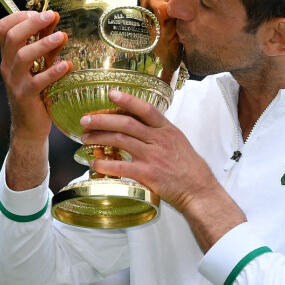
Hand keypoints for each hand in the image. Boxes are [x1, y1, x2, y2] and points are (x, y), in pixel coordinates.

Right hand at [0, 10, 71, 188]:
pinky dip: (53, 72)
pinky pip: (37, 82)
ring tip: (62, 36)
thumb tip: (56, 21)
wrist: (30, 126)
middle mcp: (8, 66)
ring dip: (43, 44)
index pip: (2, 29)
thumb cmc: (38, 91)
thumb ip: (45, 45)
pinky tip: (67, 65)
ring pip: (22, 57)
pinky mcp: (26, 97)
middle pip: (11, 37)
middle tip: (52, 16)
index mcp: (8, 56)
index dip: (17, 16)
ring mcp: (15, 82)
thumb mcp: (39, 65)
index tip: (37, 12)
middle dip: (32, 23)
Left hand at [79, 90, 245, 236]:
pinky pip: (123, 167)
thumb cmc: (189, 167)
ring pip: (121, 141)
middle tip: (86, 119)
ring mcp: (154, 157)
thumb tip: (138, 123)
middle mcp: (160, 140)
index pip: (146, 109)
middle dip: (103, 120)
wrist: (199, 191)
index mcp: (167, 129)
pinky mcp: (148, 175)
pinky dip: (106, 164)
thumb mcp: (178, 141)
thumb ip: (159, 132)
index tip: (111, 93)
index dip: (128, 100)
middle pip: (127, 123)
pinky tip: (96, 163)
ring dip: (100, 138)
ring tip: (85, 138)